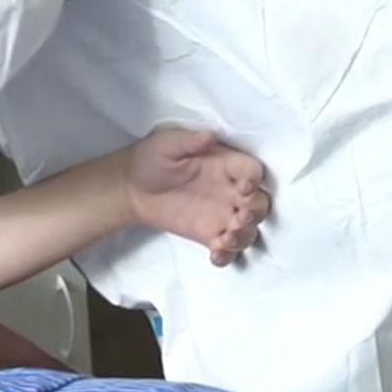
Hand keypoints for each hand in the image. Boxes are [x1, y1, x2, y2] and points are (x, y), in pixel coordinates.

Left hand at [125, 128, 270, 266]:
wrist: (131, 187)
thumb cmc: (152, 158)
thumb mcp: (168, 144)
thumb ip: (191, 141)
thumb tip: (210, 135)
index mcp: (226, 165)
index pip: (252, 172)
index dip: (253, 180)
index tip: (243, 188)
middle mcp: (230, 190)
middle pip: (260, 203)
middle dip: (255, 212)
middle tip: (239, 217)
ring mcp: (222, 215)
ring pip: (249, 230)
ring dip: (244, 236)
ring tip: (226, 239)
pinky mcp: (209, 235)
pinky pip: (228, 250)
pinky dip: (227, 256)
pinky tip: (215, 254)